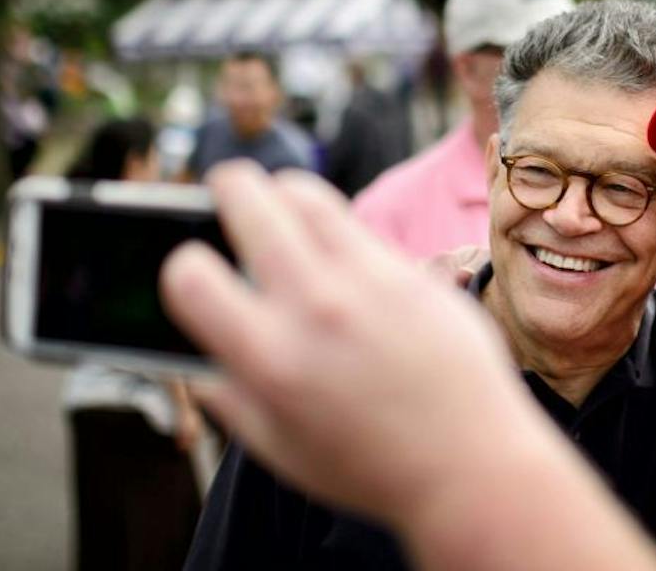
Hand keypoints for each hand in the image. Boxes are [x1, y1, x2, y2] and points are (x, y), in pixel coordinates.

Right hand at [161, 162, 655, 570]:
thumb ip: (232, 399)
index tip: (195, 269)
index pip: (190, 274)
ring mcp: (367, 280)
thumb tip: (200, 361)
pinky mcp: (411, 270)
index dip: (182, 267)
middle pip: (248, 197)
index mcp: (269, 358)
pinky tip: (335, 254)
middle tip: (227, 192)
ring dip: (281, 190)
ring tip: (278, 203)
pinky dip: (334, 230)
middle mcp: (314, 307)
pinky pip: (356, 226)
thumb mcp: (281, 450)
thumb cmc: (373, 469)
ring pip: (305, 191)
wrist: (473, 467)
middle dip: (227, 186)